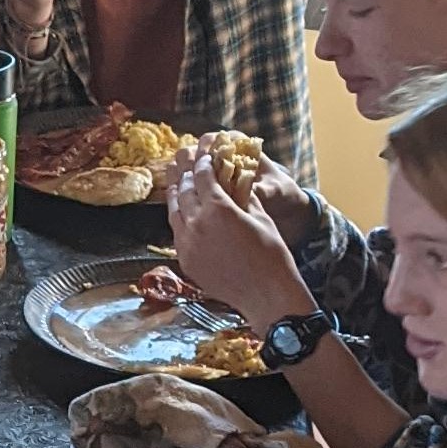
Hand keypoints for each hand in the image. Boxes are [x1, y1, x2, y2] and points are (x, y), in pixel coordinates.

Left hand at [167, 150, 313, 326]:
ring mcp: (187, 244)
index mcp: (218, 209)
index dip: (203, 162)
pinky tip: (180, 210)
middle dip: (185, 171)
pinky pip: (176, 232)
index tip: (203, 153)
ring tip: (175, 177)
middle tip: (183, 156)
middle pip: (184, 190)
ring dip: (175, 192)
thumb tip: (236, 180)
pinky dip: (178, 217)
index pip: (203, 176)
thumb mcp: (260, 217)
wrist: (265, 294)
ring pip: (174, 211)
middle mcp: (196, 224)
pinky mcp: (186, 261)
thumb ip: (243, 196)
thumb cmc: (271, 254)